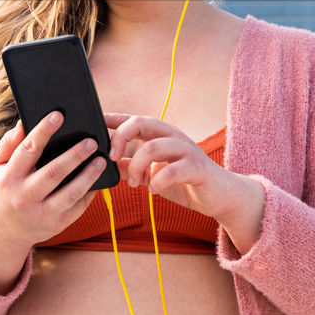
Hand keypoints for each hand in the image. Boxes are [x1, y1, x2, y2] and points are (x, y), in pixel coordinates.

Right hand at [0, 112, 109, 246]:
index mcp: (10, 178)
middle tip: (91, 141)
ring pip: (70, 193)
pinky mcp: (56, 224)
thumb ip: (9, 144)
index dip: (43, 131)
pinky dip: (90, 192)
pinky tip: (98, 179)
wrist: (6, 231)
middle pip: (54, 173)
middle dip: (75, 155)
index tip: (58, 115)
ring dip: (89, 175)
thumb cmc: (5, 189)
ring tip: (101, 160)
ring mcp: (41, 213)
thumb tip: (23, 122)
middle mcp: (25, 196)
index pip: (28, 150)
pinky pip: (77, 207)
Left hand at [104, 113, 243, 221]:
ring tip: (133, 183)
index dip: (112, 119)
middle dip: (121, 137)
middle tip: (113, 158)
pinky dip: (158, 181)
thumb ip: (134, 167)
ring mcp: (186, 150)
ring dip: (138, 166)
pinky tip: (153, 190)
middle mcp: (172, 136)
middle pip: (141, 121)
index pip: (132, 119)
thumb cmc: (186, 183)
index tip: (94, 122)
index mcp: (160, 135)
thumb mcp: (153, 175)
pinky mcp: (197, 167)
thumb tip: (111, 163)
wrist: (220, 196)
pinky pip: (173, 169)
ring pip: (153, 146)